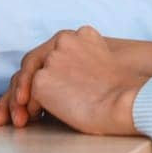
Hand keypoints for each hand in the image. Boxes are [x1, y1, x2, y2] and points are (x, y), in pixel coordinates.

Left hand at [0, 28, 151, 134]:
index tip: (49, 86)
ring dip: (26, 97)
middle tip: (26, 103)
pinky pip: (28, 96)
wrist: (126, 102)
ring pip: (29, 78)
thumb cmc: (123, 92)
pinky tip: (36, 118)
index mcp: (81, 34)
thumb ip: (82, 61)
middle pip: (35, 61)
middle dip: (29, 82)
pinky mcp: (41, 80)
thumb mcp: (103, 62)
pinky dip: (30, 107)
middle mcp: (63, 40)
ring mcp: (50, 60)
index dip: (48, 70)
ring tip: (27, 115)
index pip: (54, 50)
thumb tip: (67, 81)